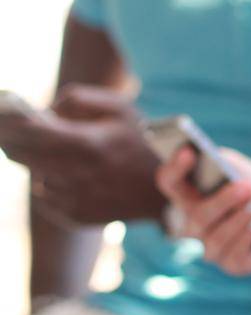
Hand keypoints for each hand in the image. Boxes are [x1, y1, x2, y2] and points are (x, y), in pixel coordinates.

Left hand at [0, 85, 163, 222]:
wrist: (168, 191)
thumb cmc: (144, 141)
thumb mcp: (121, 107)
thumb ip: (78, 98)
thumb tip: (44, 109)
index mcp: (88, 143)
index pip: (29, 130)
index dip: (8, 120)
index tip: (2, 110)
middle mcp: (76, 174)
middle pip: (18, 154)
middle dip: (9, 138)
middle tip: (8, 128)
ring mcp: (73, 199)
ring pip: (32, 174)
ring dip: (36, 160)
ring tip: (63, 152)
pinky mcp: (73, 216)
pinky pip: (44, 195)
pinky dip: (51, 182)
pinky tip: (76, 176)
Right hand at [154, 145, 250, 297]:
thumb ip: (236, 166)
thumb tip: (219, 157)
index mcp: (193, 198)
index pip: (170, 182)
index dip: (174, 167)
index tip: (188, 151)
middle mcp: (195, 226)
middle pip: (195, 215)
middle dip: (221, 201)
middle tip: (245, 186)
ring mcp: (211, 249)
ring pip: (214, 237)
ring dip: (239, 218)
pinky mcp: (232, 265)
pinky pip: (235, 253)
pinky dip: (249, 235)